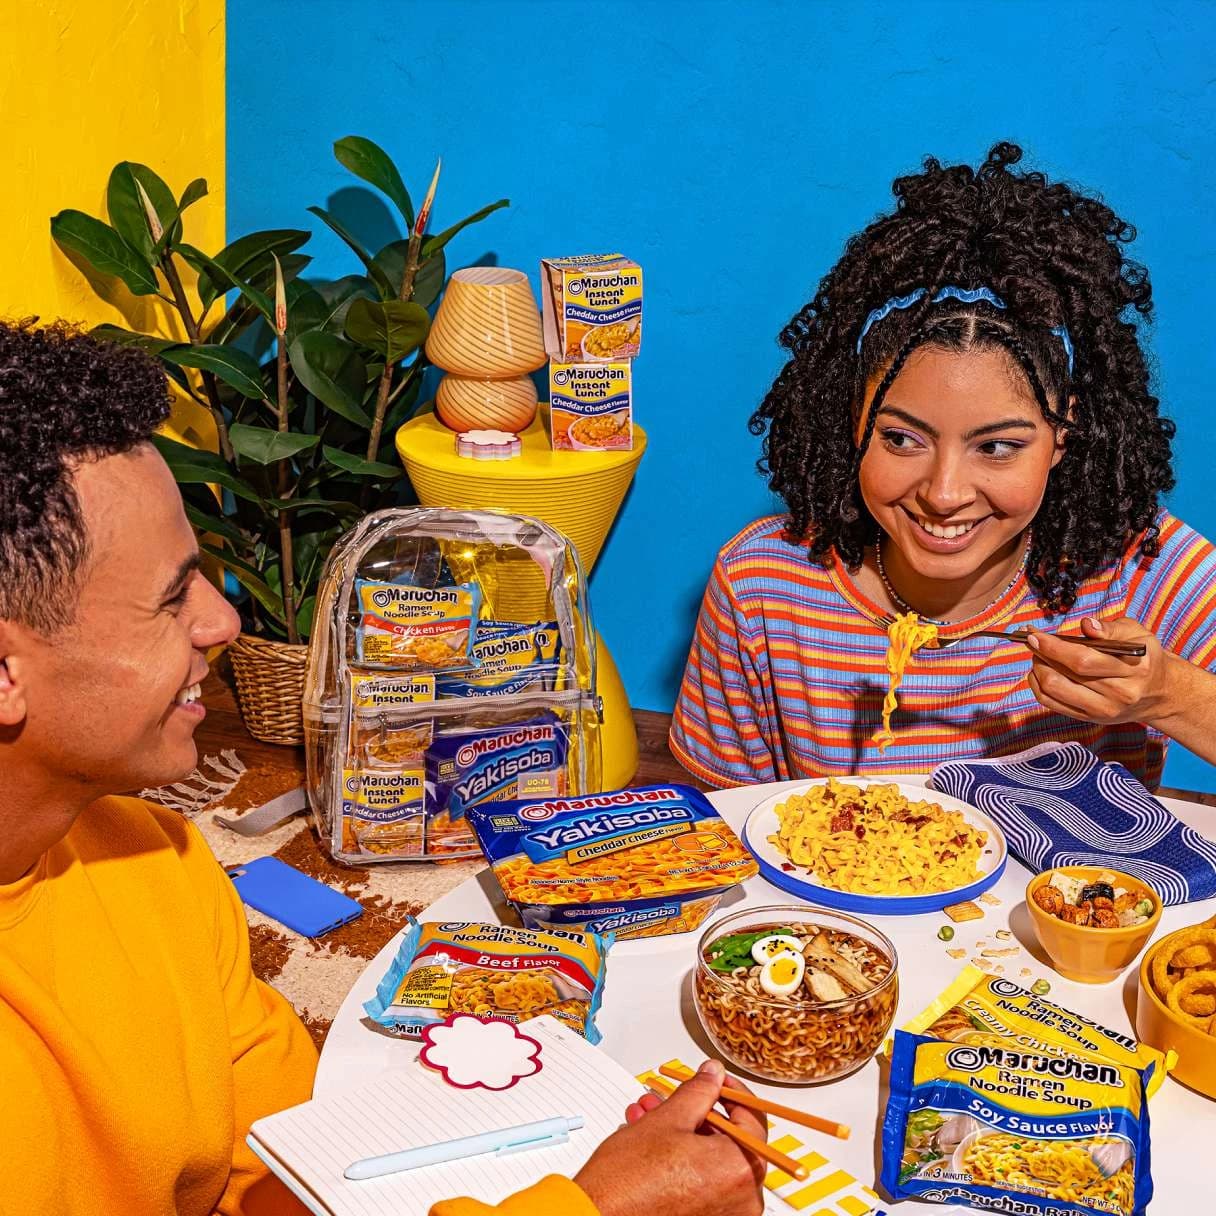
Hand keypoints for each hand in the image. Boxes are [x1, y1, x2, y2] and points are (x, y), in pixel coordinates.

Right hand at [573, 1060, 766, 1215]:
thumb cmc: (629, 1181)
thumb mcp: (668, 1119)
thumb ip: (699, 1091)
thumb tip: (714, 1075)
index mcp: (740, 1169)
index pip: (753, 1117)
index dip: (731, 1090)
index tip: (715, 1081)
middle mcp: (742, 1200)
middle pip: (730, 1139)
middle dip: (697, 1113)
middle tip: (674, 1098)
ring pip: (711, 1160)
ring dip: (684, 1134)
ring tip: (651, 1116)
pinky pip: (703, 1182)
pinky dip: (683, 1160)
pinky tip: (653, 1143)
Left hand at [1026, 615, 1178, 727]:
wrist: (1160, 693)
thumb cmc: (1144, 658)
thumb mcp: (1138, 634)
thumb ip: (1111, 629)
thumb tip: (1086, 625)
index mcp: (1133, 671)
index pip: (1083, 660)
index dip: (1054, 647)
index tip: (1035, 635)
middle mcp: (1118, 694)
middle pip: (1065, 676)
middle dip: (1041, 655)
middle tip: (1034, 641)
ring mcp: (1103, 710)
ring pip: (1054, 690)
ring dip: (1038, 669)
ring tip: (1038, 655)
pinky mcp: (1090, 719)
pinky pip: (1052, 704)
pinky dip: (1038, 686)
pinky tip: (1039, 672)